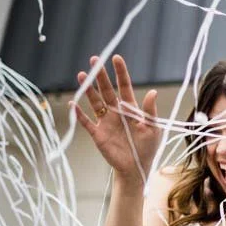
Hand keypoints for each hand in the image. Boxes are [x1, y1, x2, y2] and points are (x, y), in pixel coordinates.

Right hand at [73, 55, 160, 184]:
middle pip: (107, 90)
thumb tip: (153, 92)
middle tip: (94, 60)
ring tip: (81, 75)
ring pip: (95, 102)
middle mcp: (116, 112)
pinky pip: (86, 122)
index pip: (124, 86)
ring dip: (88, 90)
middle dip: (100, 76)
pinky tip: (73, 103)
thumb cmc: (147, 147)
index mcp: (130, 108)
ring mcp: (106, 122)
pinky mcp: (98, 133)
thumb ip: (150, 111)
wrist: (136, 167)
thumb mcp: (152, 128)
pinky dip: (79, 114)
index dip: (120, 72)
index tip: (116, 58)